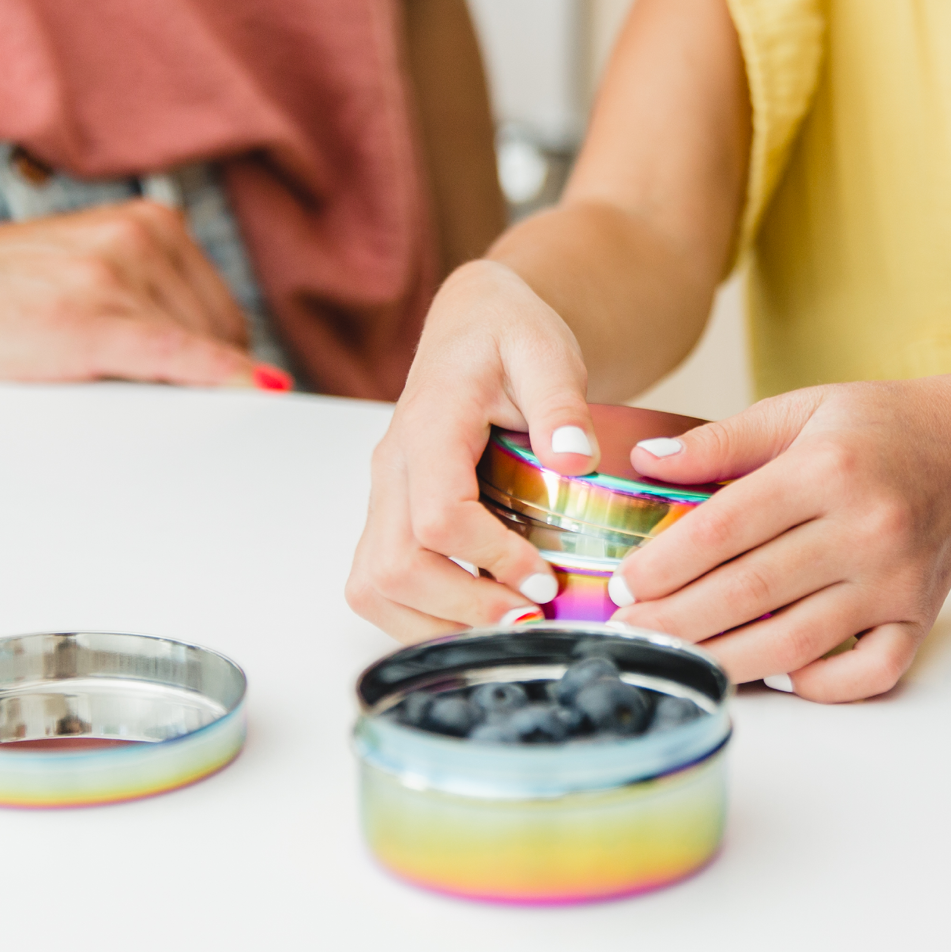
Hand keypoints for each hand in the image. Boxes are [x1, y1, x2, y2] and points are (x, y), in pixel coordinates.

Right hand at [0, 198, 283, 388]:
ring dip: (172, 385)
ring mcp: (118, 276)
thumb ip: (154, 289)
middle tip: (136, 388)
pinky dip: (221, 376)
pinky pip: (179, 356)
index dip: (225, 355)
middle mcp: (141, 239)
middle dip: (199, 369)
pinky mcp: (92, 321)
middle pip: (220, 329)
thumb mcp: (92, 264)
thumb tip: (234, 357)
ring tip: (95, 375)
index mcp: (150, 222)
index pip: (220, 307)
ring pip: (199, 348)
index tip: (249, 388)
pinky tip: (256, 391)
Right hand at [347, 259, 608, 641]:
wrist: (474, 323)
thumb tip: (576, 458)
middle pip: (393, 568)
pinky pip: (380, 583)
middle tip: (529, 618)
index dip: (489, 559)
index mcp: (430, 425)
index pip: (438, 516)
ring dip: (434, 625)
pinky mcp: (390, 514)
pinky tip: (477, 615)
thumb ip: (560, 400)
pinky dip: (421, 616)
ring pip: (374, 586)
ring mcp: (385, 495)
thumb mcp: (546, 349)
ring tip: (503, 627)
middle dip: (462, 609)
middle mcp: (393, 467)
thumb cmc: (506, 334)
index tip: (543, 579)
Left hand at [606, 374, 950, 700]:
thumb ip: (722, 440)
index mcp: (826, 469)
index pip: (725, 528)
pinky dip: (816, 684)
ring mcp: (897, 581)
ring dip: (726, 659)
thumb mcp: (800, 408)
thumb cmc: (880, 426)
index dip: (664, 563)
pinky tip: (772, 673)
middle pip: (749, 592)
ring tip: (676, 658)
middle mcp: (864, 528)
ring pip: (795, 642)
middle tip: (628, 631)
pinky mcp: (920, 617)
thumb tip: (646, 460)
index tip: (623, 583)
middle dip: (676, 619)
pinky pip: (866, 673)